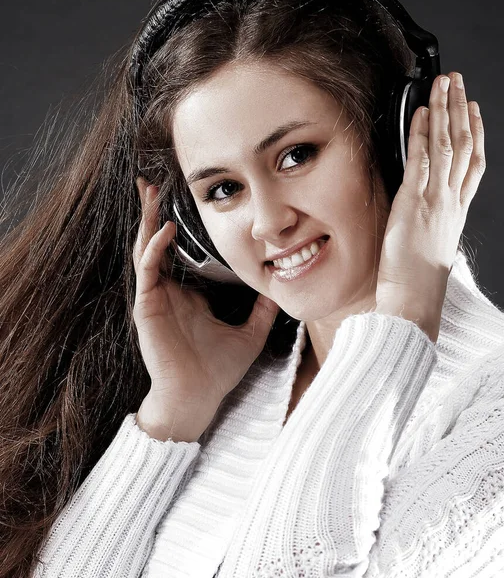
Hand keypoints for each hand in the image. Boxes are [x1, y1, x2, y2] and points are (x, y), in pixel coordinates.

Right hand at [133, 177, 279, 433]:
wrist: (198, 398)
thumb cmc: (218, 370)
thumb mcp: (251, 333)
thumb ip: (263, 311)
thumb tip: (280, 290)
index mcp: (188, 295)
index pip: (178, 252)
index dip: (177, 226)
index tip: (185, 203)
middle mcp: (169, 292)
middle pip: (156, 243)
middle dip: (152, 213)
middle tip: (151, 184)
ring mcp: (156, 299)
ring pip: (145, 250)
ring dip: (146, 221)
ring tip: (149, 193)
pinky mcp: (149, 309)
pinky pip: (148, 273)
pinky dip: (154, 249)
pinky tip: (164, 230)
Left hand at [374, 72, 485, 342]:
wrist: (414, 300)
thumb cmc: (419, 281)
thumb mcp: (434, 246)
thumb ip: (435, 223)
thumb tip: (425, 214)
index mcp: (458, 211)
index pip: (473, 164)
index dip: (477, 134)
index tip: (474, 112)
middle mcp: (452, 200)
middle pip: (465, 145)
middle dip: (462, 110)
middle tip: (460, 83)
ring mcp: (435, 199)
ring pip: (447, 145)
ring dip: (445, 110)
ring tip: (445, 85)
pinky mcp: (414, 201)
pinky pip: (421, 159)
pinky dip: (422, 133)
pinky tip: (422, 113)